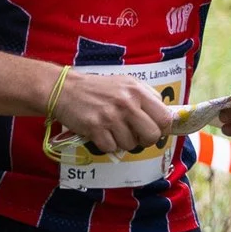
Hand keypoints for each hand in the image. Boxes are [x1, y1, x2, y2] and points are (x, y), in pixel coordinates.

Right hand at [50, 72, 176, 156]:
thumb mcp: (125, 83)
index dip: (161, 128)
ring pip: (130, 144)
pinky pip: (111, 148)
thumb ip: (146, 97)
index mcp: (137, 91)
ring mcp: (110, 116)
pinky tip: (99, 132)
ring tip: (111, 129)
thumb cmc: (98, 88)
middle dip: (144, 140)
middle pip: (152, 136)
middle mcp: (126, 103)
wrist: (64, 89)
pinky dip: (106, 144)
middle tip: (134, 134)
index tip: (153, 129)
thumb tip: (166, 118)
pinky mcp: (95, 128)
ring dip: (122, 141)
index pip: (165, 118)